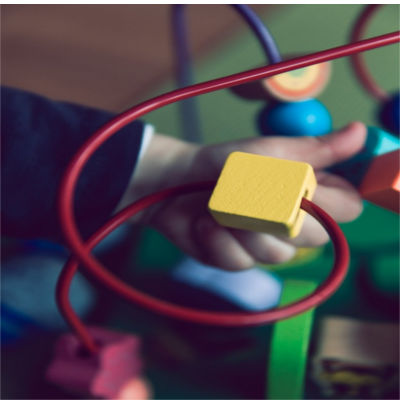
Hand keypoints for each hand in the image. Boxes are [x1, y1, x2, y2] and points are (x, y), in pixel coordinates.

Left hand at [122, 122, 365, 269]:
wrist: (176, 182)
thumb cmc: (224, 162)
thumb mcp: (268, 151)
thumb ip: (313, 150)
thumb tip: (360, 132)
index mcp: (307, 192)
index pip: (347, 209)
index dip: (331, 201)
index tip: (302, 184)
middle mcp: (292, 223)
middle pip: (316, 237)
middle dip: (278, 212)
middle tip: (249, 190)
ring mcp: (265, 245)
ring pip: (277, 254)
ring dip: (243, 225)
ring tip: (220, 205)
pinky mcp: (238, 260)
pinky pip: (240, 262)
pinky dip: (218, 240)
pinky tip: (205, 223)